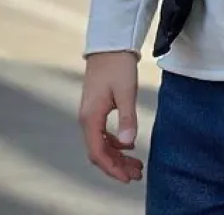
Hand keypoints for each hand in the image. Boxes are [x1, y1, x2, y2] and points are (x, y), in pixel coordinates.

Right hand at [79, 51, 143, 183]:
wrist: (110, 45)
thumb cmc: (118, 65)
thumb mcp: (126, 91)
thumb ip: (127, 117)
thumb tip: (128, 143)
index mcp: (91, 117)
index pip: (98, 152)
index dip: (112, 168)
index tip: (128, 177)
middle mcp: (86, 119)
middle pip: (99, 152)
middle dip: (116, 166)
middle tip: (137, 174)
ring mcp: (90, 114)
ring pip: (101, 144)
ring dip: (117, 156)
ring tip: (135, 165)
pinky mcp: (96, 109)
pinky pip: (102, 134)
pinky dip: (115, 144)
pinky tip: (128, 145)